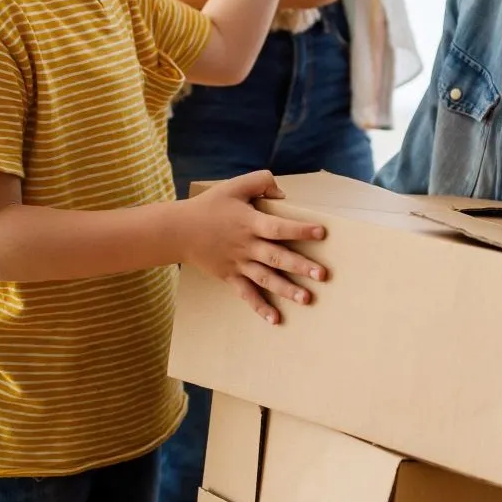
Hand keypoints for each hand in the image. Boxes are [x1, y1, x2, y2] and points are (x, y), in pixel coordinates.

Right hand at [176, 170, 328, 323]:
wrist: (179, 231)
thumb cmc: (209, 206)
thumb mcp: (234, 186)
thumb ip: (260, 182)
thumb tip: (282, 194)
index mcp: (250, 223)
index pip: (278, 227)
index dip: (299, 229)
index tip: (321, 233)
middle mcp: (246, 246)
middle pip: (276, 257)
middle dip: (300, 266)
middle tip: (323, 275)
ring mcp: (238, 264)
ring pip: (265, 279)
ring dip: (286, 289)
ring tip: (307, 299)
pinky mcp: (230, 277)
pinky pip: (246, 294)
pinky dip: (260, 307)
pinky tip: (276, 319)